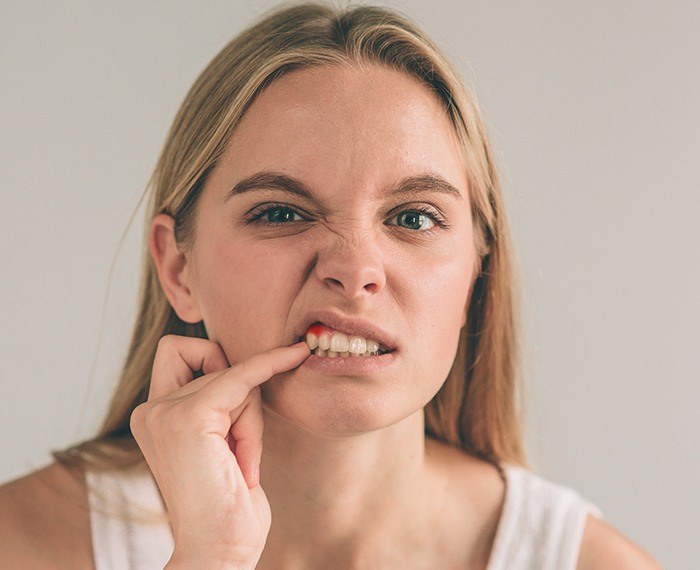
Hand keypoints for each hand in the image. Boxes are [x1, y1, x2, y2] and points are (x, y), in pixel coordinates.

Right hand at [130, 335, 309, 567]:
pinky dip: (270, 365)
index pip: (178, 352)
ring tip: (240, 465)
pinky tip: (295, 355)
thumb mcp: (218, 443)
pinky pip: (243, 376)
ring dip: (251, 420)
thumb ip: (217, 405)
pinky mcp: (190, 418)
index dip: (212, 354)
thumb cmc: (227, 505)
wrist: (218, 552)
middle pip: (213, 362)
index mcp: (153, 416)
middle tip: (240, 449)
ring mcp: (165, 412)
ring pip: (234, 377)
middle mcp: (150, 411)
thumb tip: (248, 364)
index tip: (252, 356)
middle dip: (241, 398)